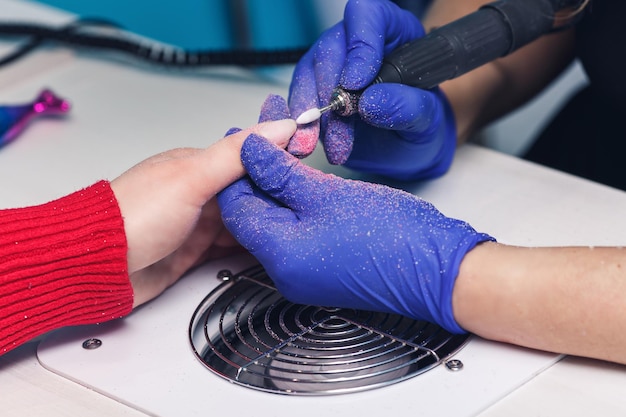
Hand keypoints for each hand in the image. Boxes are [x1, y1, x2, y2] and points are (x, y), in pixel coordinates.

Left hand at [111, 95, 295, 306]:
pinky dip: (250, 249)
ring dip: (264, 225)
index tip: (308, 170)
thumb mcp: (192, 177)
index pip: (249, 160)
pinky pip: (230, 248)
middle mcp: (198, 193)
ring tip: (296, 230)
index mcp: (197, 165)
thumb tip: (280, 126)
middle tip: (308, 208)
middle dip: (275, 199)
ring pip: (242, 222)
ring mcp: (195, 224)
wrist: (97, 267)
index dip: (279, 164)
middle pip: (248, 193)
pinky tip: (268, 250)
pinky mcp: (193, 253)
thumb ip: (237, 154)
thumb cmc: (133, 218)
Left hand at [218, 135, 493, 332]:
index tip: (240, 136)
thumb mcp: (327, 193)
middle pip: (253, 214)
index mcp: (280, 255)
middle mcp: (285, 271)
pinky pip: (296, 231)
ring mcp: (304, 272)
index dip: (235, 167)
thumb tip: (252, 151)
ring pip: (275, 221)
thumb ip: (281, 172)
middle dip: (257, 173)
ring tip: (287, 151)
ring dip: (277, 185)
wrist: (437, 268)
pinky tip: (303, 179)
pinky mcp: (322, 266)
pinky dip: (295, 203)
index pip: (236, 207)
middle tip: (267, 138)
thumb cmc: (393, 236)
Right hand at [288, 0, 455, 179]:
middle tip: (343, 130)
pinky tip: (316, 142)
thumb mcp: (426, 120)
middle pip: (331, 47)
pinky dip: (305, 124)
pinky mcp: (312, 88)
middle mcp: (357, 42)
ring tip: (337, 146)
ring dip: (317, 114)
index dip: (360, 45)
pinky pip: (298, 98)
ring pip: (309, 72)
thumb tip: (371, 101)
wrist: (402, 151)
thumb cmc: (418, 126)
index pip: (370, 15)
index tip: (355, 84)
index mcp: (393, 33)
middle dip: (332, 92)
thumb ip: (407, 108)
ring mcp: (331, 65)